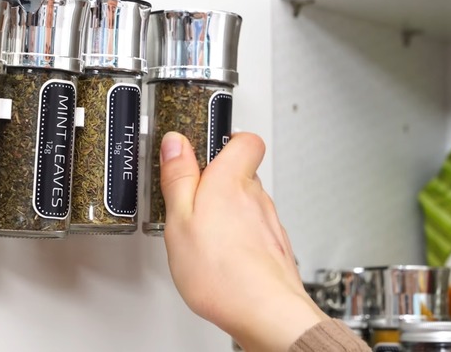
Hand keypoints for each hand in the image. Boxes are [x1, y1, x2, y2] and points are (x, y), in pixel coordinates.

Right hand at [159, 132, 326, 350]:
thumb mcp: (180, 220)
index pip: (245, 139)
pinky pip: (254, 230)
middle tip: (193, 199)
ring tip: (204, 234)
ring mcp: (269, 222)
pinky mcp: (275, 246)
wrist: (264, 312)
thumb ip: (179, 178)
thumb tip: (175, 142)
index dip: (226, 139)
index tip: (202, 149)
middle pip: (242, 172)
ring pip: (248, 203)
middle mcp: (257, 196)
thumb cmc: (222, 272)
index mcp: (232, 180)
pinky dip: (239, 237)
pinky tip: (221, 256)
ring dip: (228, 212)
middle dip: (218, 182)